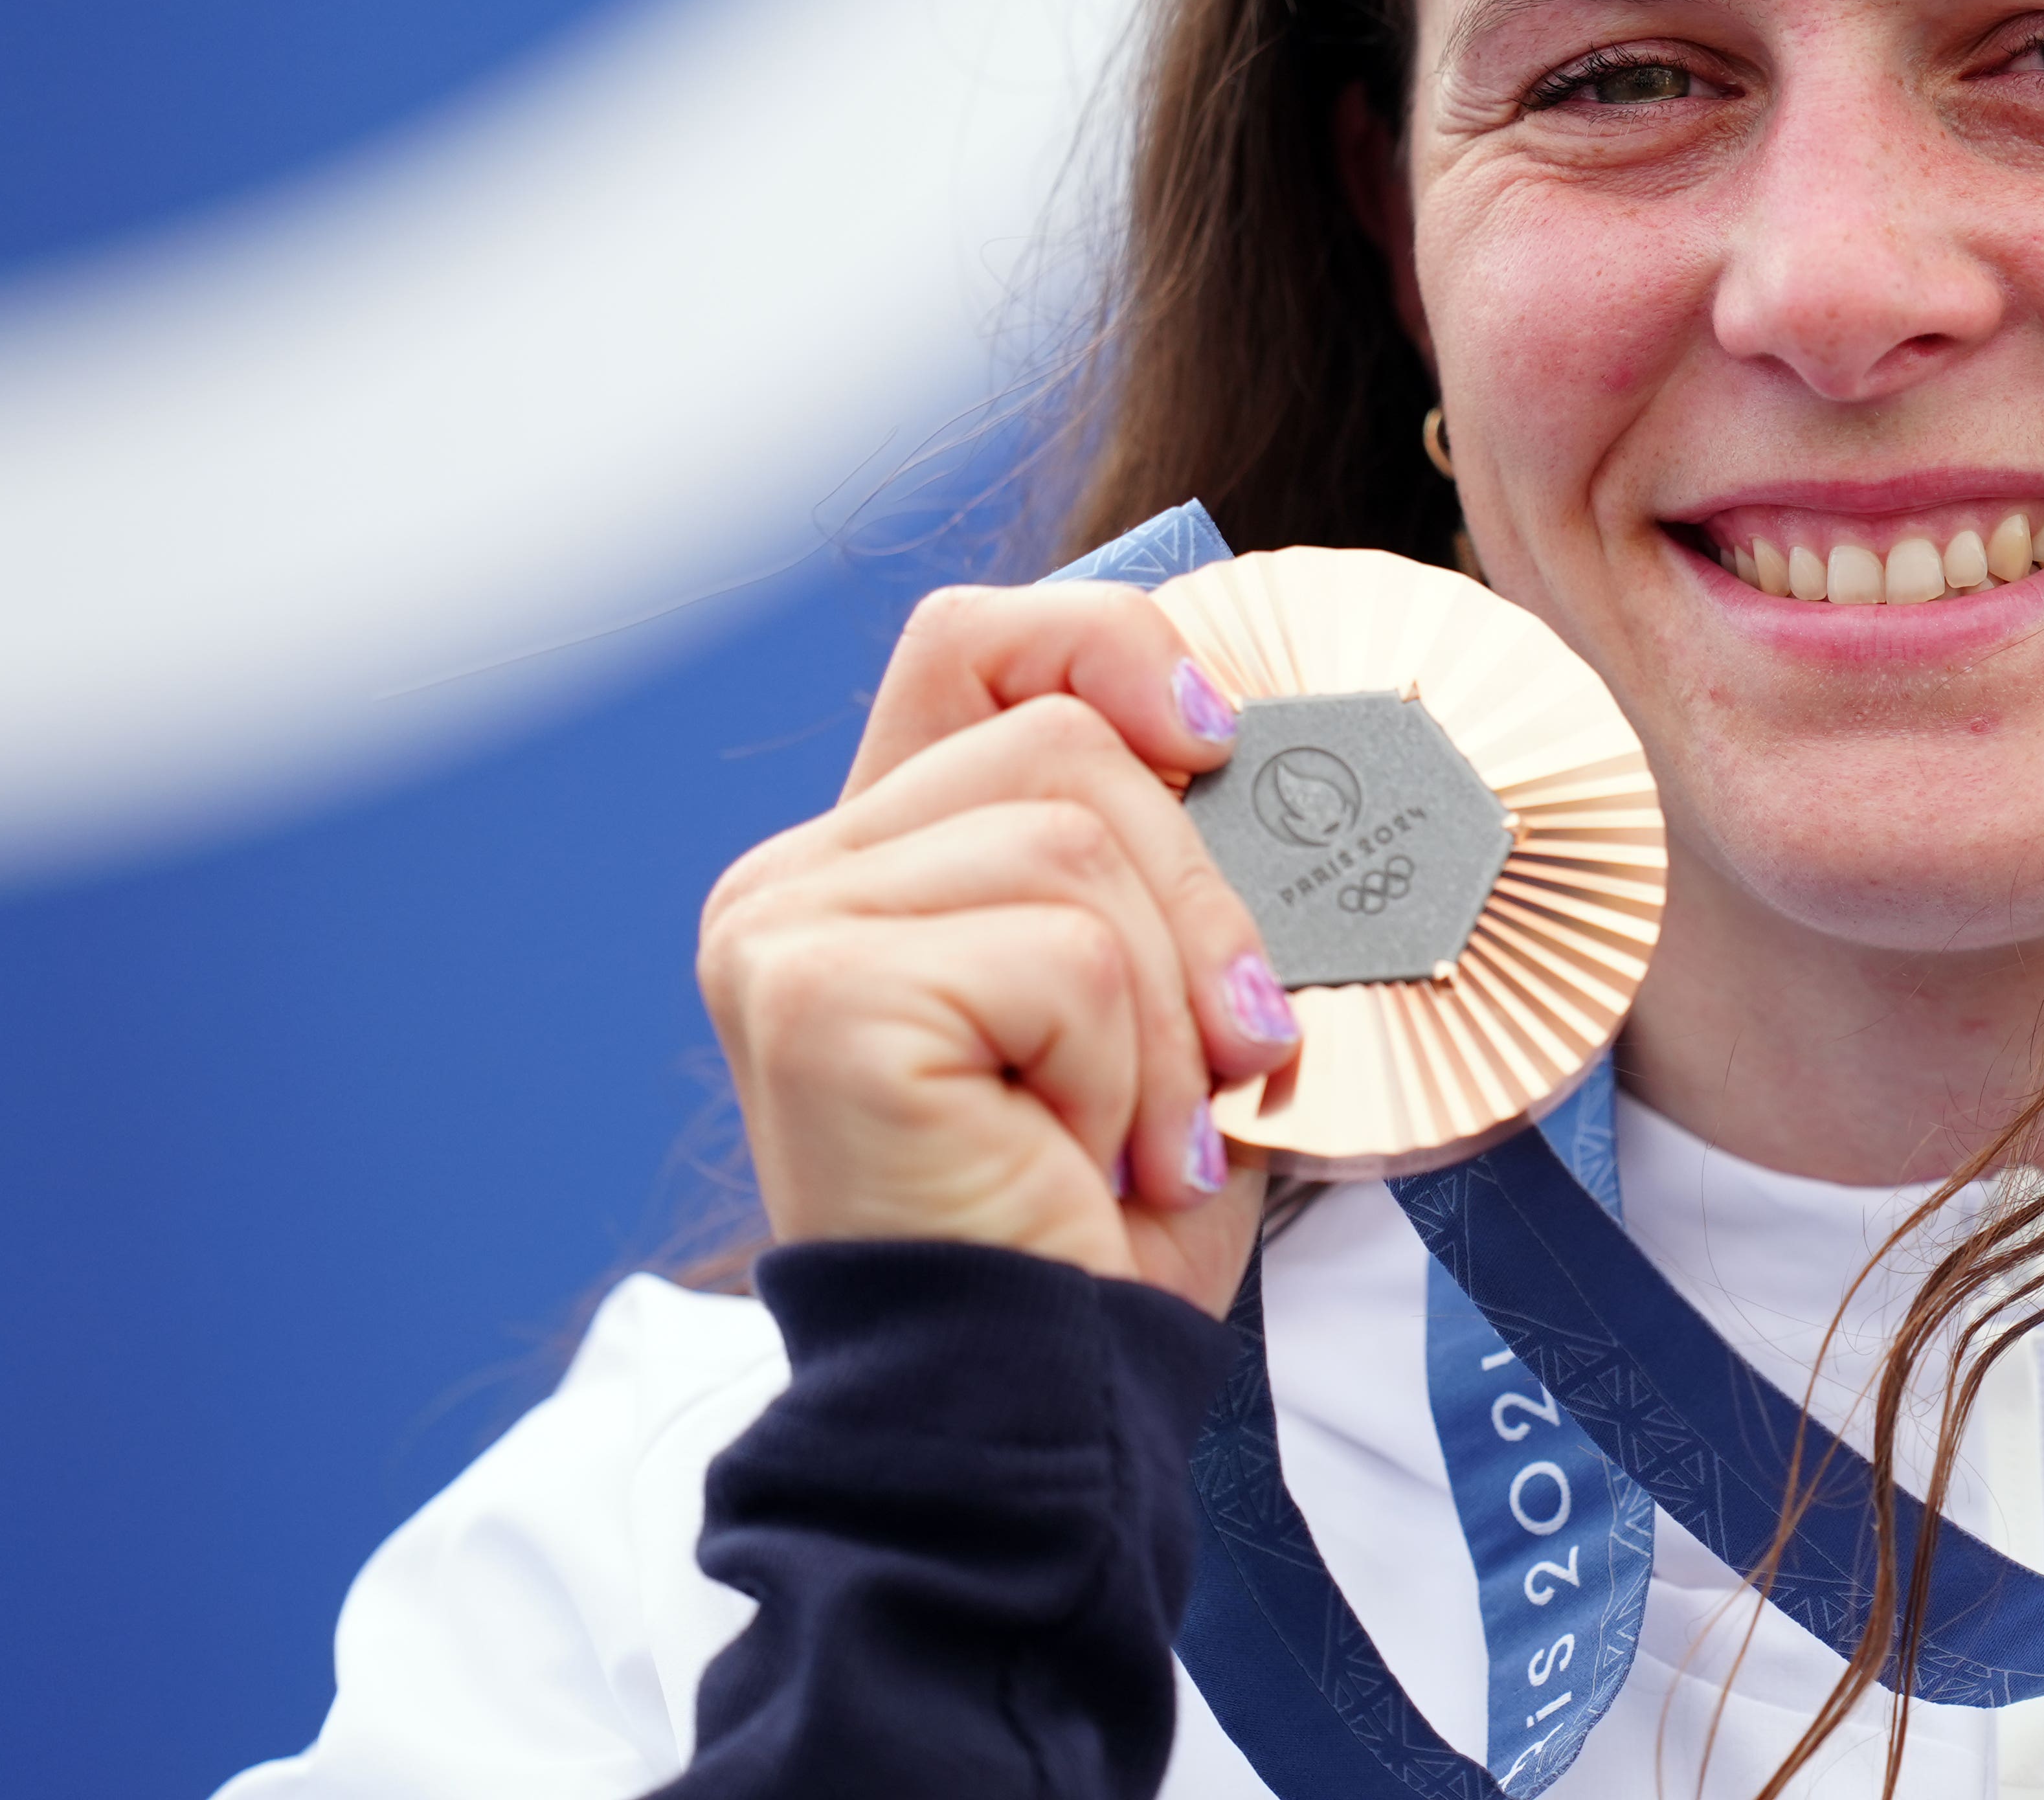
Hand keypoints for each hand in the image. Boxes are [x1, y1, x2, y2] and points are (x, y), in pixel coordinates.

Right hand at [697, 582, 1301, 1316]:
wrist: (1046, 1402)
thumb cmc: (1104, 1219)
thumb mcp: (1159, 994)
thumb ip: (1163, 853)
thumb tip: (1257, 733)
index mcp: (871, 860)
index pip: (976, 642)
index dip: (1110, 648)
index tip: (1218, 742)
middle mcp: (795, 881)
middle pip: (1064, 745)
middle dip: (1196, 902)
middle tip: (1216, 1056)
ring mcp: (786, 932)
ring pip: (1077, 842)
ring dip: (1166, 1008)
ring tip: (1136, 1130)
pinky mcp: (819, 998)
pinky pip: (1064, 953)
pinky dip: (1127, 1067)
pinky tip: (1085, 1161)